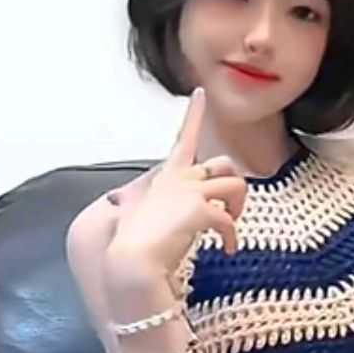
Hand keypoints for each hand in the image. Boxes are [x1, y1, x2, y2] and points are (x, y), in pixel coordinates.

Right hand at [104, 88, 247, 281]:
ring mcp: (190, 192)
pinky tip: (228, 249)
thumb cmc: (129, 241)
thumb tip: (114, 200)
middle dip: (235, 184)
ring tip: (231, 228)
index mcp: (165, 177)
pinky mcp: (200, 210)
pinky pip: (229, 220)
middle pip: (224, 165)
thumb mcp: (131, 212)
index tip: (200, 93)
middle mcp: (180, 178)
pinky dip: (232, 237)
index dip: (193, 114)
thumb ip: (132, 201)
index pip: (182, 139)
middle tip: (234, 209)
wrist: (131, 259)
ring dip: (239, 208)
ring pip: (236, 186)